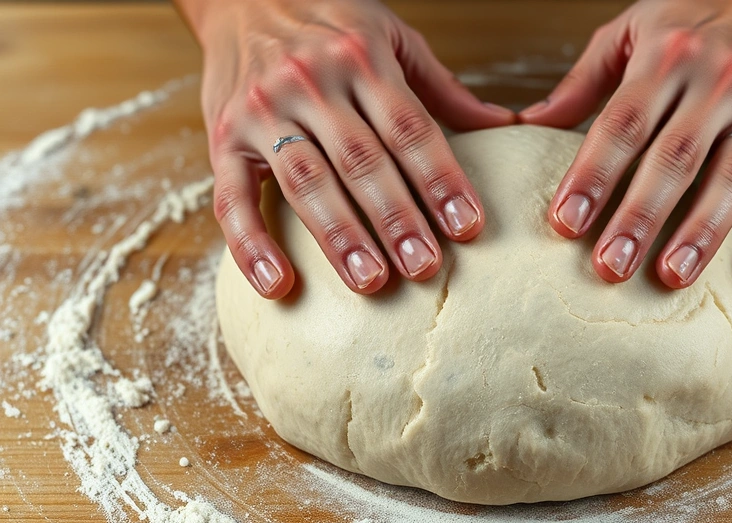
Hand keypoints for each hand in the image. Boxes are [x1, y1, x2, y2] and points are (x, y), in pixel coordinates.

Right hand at [178, 0, 513, 297]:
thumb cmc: (327, 20)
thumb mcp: (389, 36)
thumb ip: (440, 87)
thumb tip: (504, 126)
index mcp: (360, 58)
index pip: (409, 127)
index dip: (440, 178)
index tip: (468, 226)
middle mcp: (310, 82)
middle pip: (361, 159)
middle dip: (396, 217)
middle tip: (426, 267)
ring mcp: (262, 111)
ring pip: (305, 180)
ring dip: (339, 236)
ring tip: (372, 281)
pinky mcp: (222, 138)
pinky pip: (231, 197)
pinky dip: (251, 244)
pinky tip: (278, 284)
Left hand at [520, 0, 731, 287]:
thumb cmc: (684, 21)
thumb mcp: (627, 33)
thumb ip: (582, 83)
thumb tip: (529, 125)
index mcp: (668, 57)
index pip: (624, 122)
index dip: (594, 174)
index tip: (565, 223)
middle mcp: (720, 82)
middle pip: (676, 157)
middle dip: (641, 216)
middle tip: (610, 268)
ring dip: (703, 232)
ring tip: (671, 276)